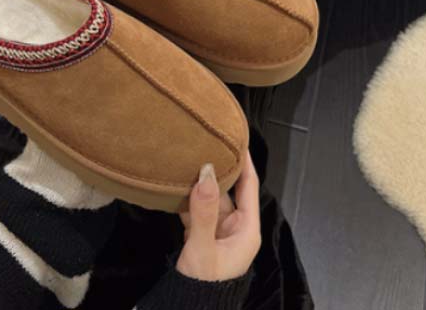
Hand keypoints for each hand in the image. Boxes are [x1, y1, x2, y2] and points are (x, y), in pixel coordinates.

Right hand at [176, 152, 260, 281]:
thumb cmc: (204, 286)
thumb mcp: (202, 248)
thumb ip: (203, 210)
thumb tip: (207, 171)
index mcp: (246, 229)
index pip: (249, 185)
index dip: (244, 161)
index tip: (236, 137)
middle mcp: (235, 227)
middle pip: (228, 189)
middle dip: (217, 168)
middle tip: (206, 141)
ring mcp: (218, 231)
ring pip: (210, 198)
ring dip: (199, 182)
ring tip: (188, 157)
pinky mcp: (201, 237)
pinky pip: (196, 210)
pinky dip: (187, 198)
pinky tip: (176, 183)